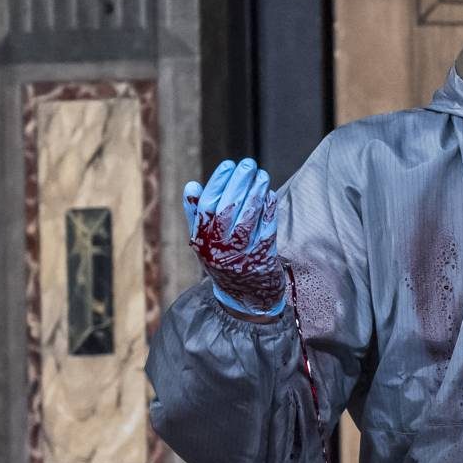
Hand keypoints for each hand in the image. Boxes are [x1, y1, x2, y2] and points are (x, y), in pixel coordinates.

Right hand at [184, 157, 284, 312]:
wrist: (245, 297)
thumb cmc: (223, 261)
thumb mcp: (204, 242)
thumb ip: (197, 215)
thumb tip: (192, 185)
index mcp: (202, 241)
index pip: (207, 206)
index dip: (218, 183)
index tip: (229, 164)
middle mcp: (219, 249)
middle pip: (228, 209)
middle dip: (239, 183)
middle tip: (248, 164)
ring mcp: (241, 254)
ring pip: (248, 217)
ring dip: (256, 192)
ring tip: (261, 175)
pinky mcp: (262, 258)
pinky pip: (266, 229)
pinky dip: (269, 209)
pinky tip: (270, 194)